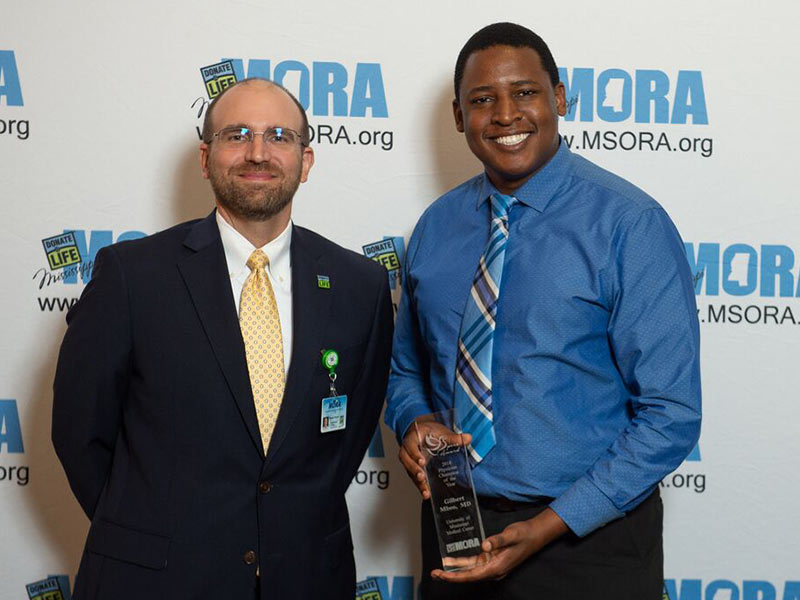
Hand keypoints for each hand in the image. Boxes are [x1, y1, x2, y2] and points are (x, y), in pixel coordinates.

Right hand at [398, 419, 471, 499]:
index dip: (414, 454)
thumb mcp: (440, 432)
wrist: (423, 433)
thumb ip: (453, 437)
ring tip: (426, 491)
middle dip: (414, 470)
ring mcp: (410, 461)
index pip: (410, 446)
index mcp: (412, 438)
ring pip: (410, 472)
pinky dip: (420, 486)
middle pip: (406, 461)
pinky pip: (414, 478)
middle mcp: (407, 450)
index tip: (422, 461)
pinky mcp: (414, 469)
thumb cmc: (429, 431)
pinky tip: (426, 494)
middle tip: (422, 477)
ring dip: (417, 482)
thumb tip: (468, 438)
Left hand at [431, 508, 567, 581]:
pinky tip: (451, 561)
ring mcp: (491, 565)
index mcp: (496, 568)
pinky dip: (462, 563)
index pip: (472, 576)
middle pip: (468, 576)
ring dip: (454, 570)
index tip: (442, 575)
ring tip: (438, 569)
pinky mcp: (491, 559)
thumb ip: (497, 540)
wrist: (534, 534)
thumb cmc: (523, 535)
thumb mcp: (510, 535)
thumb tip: (484, 546)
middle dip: (450, 576)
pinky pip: (474, 563)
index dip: (456, 577)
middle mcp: (492, 570)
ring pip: (469, 571)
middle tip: (434, 573)